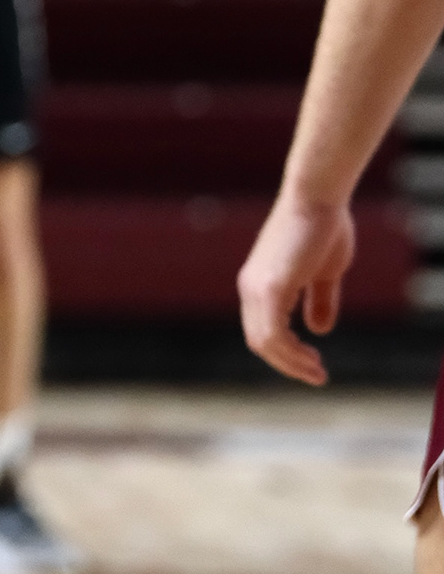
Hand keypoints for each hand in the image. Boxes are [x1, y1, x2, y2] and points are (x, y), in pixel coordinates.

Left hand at [237, 189, 354, 384]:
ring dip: (292, 363)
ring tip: (318, 373)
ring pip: (265, 343)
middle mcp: (251, 287)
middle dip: (288, 364)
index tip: (313, 364)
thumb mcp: (323, 272)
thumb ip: (318, 300)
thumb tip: (319, 331)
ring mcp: (256, 287)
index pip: (262, 330)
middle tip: (317, 376)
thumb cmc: (323, 227)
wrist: (317, 197)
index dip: (285, 352)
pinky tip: (313, 358)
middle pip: (259, 341)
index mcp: (259, 283)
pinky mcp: (270, 287)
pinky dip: (291, 353)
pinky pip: (274, 334)